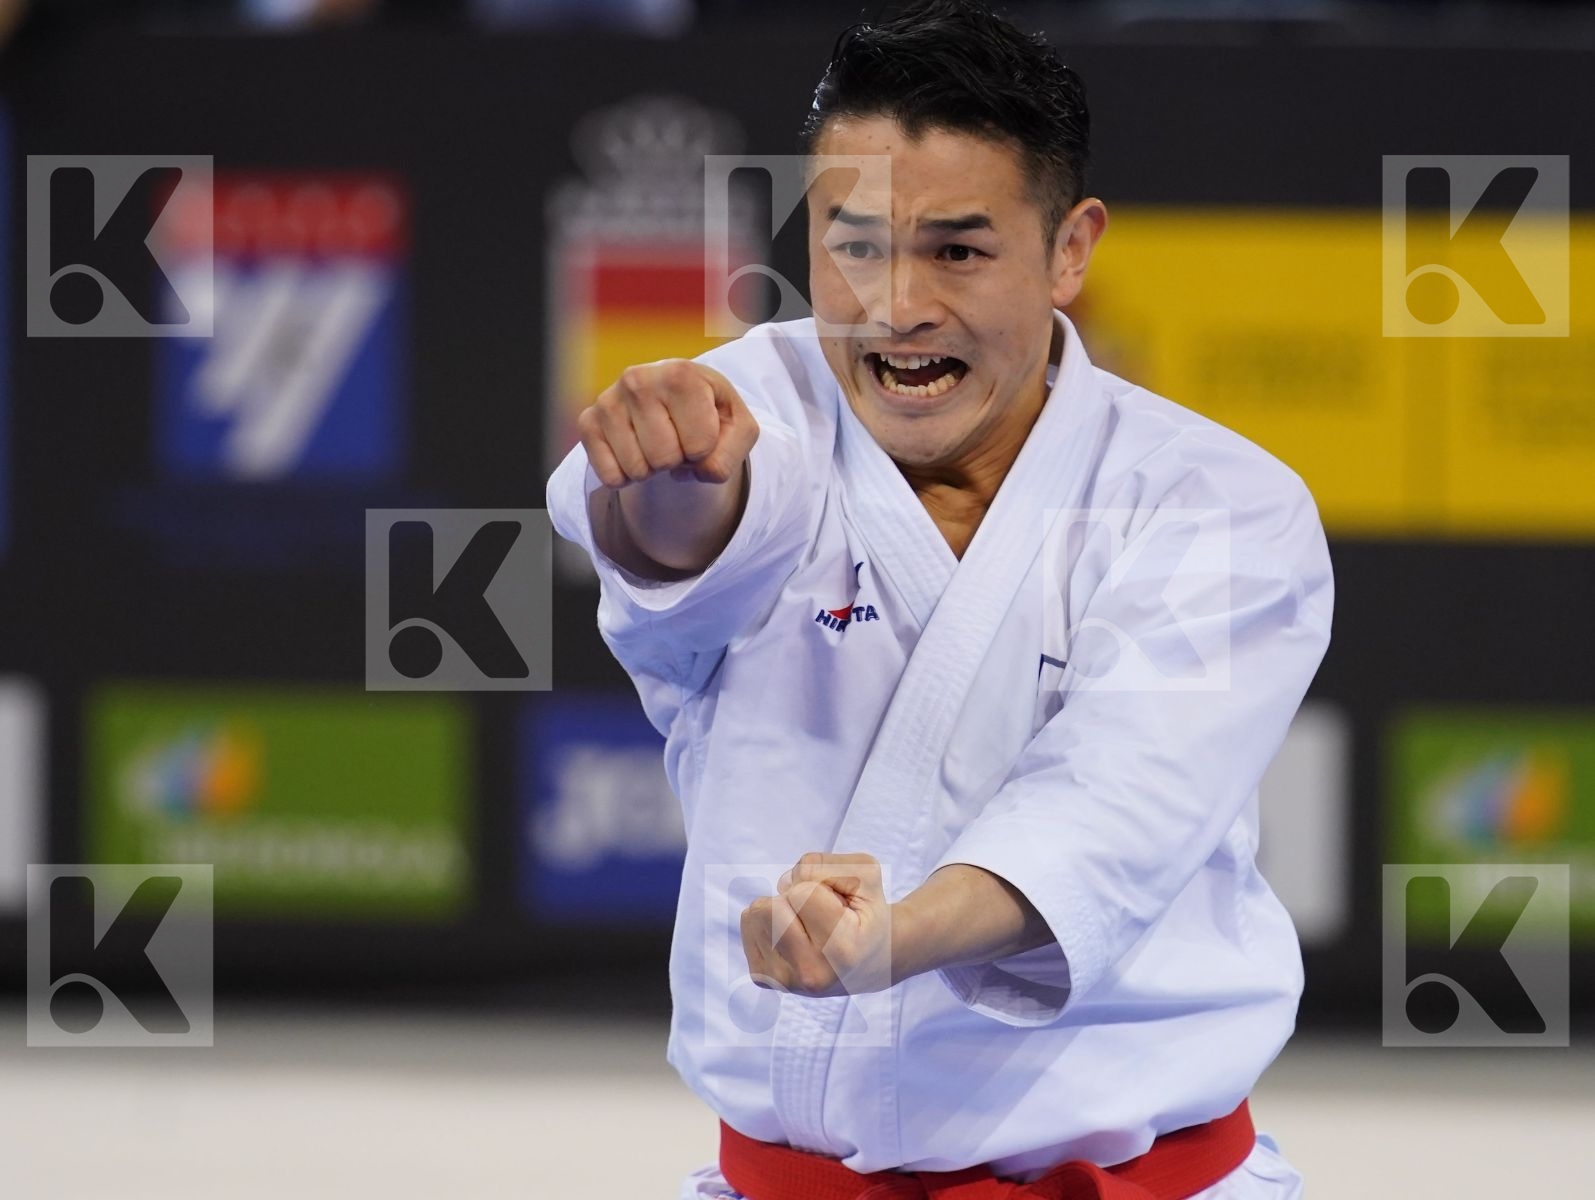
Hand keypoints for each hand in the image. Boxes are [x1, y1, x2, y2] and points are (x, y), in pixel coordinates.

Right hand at [577, 358, 758, 488]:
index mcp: (681, 374)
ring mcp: (609, 400)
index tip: (701, 430)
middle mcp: (639, 379)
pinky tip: (635, 450)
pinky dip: (627, 476)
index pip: (700, 445)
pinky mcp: (588, 421)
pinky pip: (610, 476)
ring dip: (653, 468)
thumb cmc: (710, 411)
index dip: (706, 450)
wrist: (674, 395)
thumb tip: (689, 471)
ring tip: (658, 441)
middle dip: (678, 459)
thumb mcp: (738, 427)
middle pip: (665, 459)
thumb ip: (732, 453)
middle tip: (677, 437)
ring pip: (637, 470)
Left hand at [740, 852, 895, 997]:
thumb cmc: (867, 911)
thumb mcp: (865, 874)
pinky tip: (794, 935)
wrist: (872, 960)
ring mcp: (784, 981)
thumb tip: (781, 885)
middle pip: (769, 908)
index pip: (801, 893)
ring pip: (755, 914)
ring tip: (810, 925)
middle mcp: (810, 974)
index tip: (840, 906)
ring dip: (780, 908)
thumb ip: (824, 864)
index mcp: (840, 951)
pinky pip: (748, 925)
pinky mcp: (765, 979)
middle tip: (820, 914)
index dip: (820, 885)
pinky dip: (768, 920)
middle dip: (793, 896)